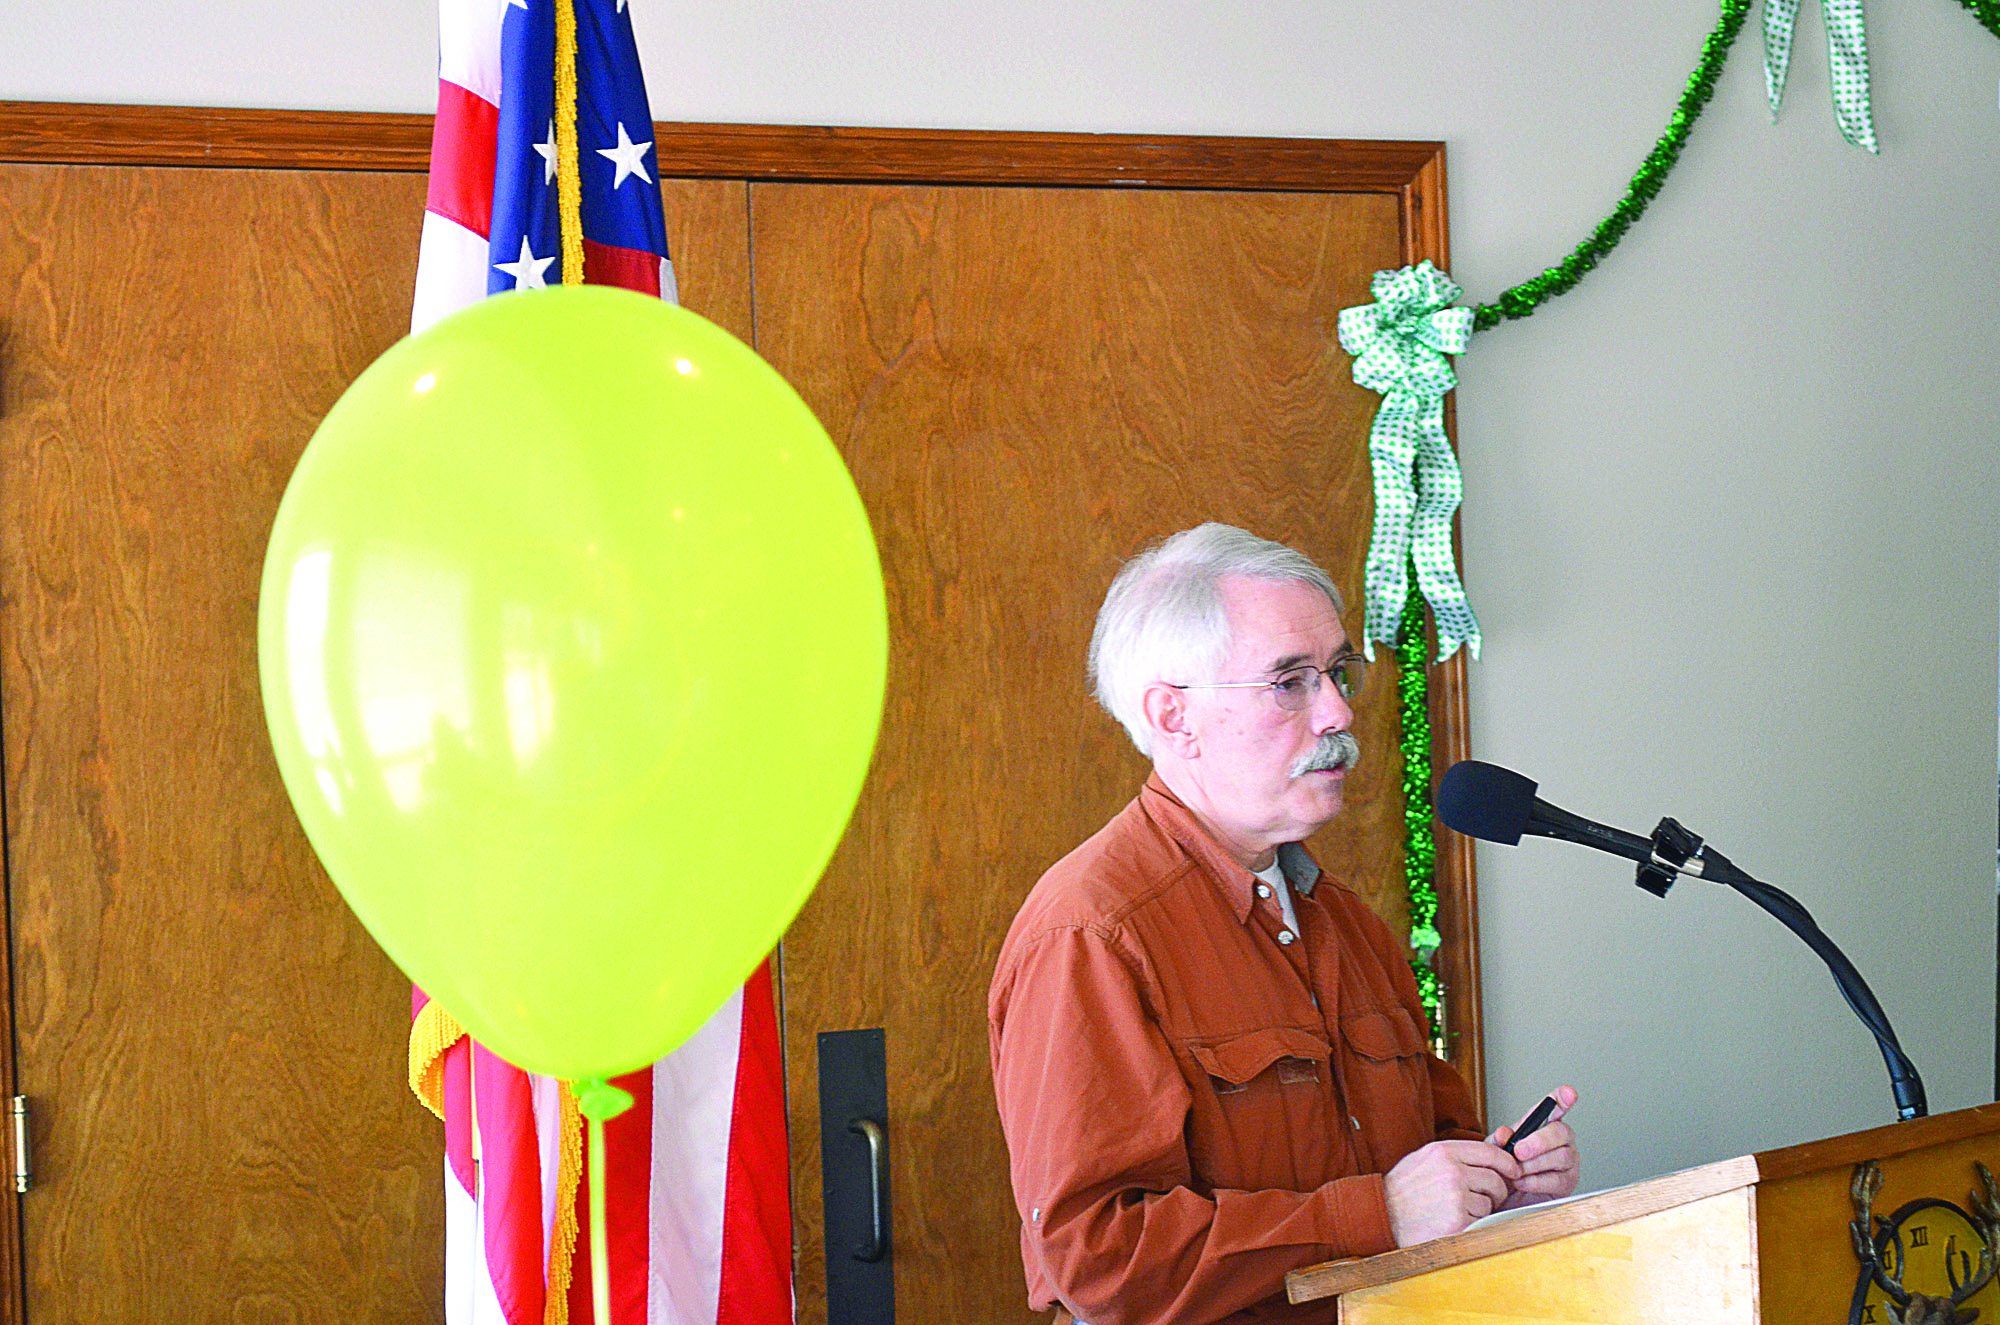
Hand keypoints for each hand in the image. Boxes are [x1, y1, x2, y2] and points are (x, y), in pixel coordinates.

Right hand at [1382, 1138, 1521, 1246]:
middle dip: (1496, 1191)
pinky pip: (1481, 1221)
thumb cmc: (1405, 1186)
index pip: (1491, 1153)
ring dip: (1481, 1208)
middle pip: (1496, 1180)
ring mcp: (1456, 1198)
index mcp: (1445, 1151)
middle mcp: (1452, 1172)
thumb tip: (1501, 1138)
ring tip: (1458, 1208)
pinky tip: (1454, 1219)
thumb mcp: (1429, 1158)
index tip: (1513, 1170)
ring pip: (1490, 1203)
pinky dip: (1473, 1223)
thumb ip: (1464, 1151)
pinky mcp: (1458, 1222)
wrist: (1382, 1213)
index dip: (1507, 1162)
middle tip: (1483, 1196)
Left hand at [1486, 1085, 1579, 1210]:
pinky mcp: (1567, 1184)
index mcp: (1542, 1127)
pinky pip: (1557, 1180)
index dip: (1563, 1099)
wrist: (1503, 1201)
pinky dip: (1535, 1181)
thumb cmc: (1503, 1170)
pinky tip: (1522, 1183)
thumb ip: (1498, 1140)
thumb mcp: (1494, 1151)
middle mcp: (1560, 1141)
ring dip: (1534, 1164)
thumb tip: (1504, 1132)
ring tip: (1516, 1171)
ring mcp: (1567, 1162)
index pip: (1555, 1108)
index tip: (1568, 1092)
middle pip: (1561, 1132)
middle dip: (1539, 1141)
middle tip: (1519, 1151)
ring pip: (1561, 1157)